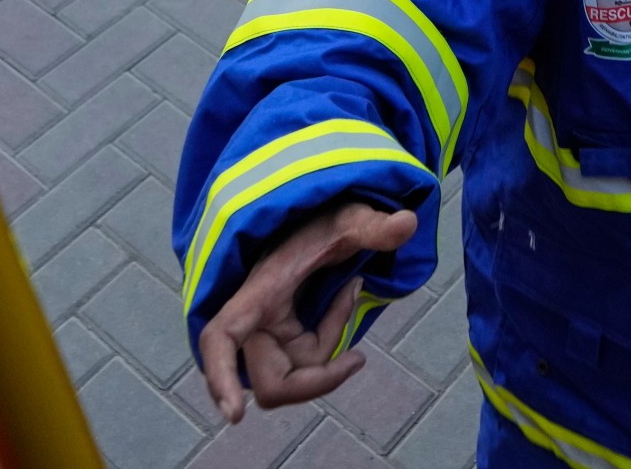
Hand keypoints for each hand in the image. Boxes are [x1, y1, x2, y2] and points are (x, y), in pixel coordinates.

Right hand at [196, 200, 417, 421]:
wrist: (319, 213)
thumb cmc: (323, 215)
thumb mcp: (349, 217)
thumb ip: (374, 225)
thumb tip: (409, 223)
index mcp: (259, 293)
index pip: (221, 339)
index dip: (220, 377)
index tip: (235, 415)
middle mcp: (255, 320)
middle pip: (271, 381)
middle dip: (318, 376)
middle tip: (357, 359)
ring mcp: (267, 333)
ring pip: (293, 375)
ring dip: (328, 352)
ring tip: (350, 295)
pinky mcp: (281, 339)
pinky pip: (305, 362)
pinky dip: (329, 344)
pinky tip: (344, 301)